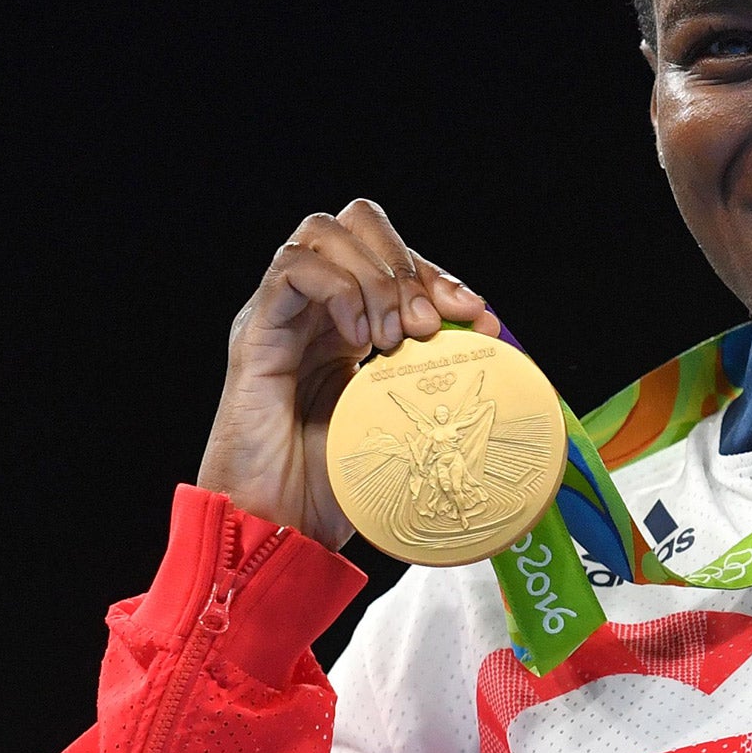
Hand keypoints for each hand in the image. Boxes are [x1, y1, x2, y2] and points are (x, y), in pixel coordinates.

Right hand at [196, 199, 500, 549]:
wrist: (278, 529)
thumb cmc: (336, 489)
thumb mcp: (407, 424)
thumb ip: (441, 378)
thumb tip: (496, 338)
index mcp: (349, 325)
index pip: (393, 259)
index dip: (440, 276)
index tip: (477, 316)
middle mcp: (313, 310)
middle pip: (357, 224)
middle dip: (408, 264)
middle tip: (430, 325)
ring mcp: (281, 316)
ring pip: (325, 233)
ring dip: (376, 277)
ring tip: (396, 338)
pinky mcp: (255, 333)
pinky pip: (293, 269)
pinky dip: (340, 290)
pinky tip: (361, 339)